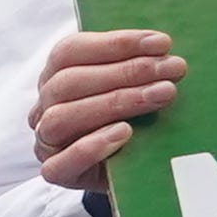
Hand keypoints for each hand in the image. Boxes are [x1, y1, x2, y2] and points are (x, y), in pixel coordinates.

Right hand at [28, 29, 180, 195]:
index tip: (161, 43)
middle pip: (68, 82)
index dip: (115, 43)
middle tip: (172, 69)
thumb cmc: (134, 121)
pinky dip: (92, 147)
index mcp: (56, 76)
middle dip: (126, 71)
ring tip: (160, 96)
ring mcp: (47, 141)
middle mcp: (45, 106)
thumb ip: (138, 67)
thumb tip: (166, 49)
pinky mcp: (57, 173)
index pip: (71, 51)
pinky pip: (60, 164)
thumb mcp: (133, 87)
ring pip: (61, 118)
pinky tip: (124, 133)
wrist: (133, 170)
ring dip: (115, 102)